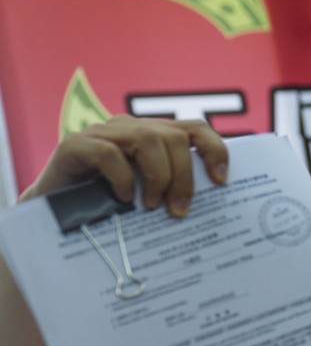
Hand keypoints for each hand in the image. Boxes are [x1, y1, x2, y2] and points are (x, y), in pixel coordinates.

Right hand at [19, 115, 227, 215]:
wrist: (54, 216)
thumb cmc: (108, 209)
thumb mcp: (149, 197)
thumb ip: (175, 191)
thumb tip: (217, 206)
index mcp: (153, 137)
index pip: (194, 128)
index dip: (214, 149)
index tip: (221, 180)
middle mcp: (129, 129)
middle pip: (175, 137)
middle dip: (184, 175)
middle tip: (179, 209)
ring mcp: (102, 133)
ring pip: (147, 139)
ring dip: (158, 176)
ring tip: (152, 205)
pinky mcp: (75, 146)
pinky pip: (109, 152)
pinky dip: (123, 177)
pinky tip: (123, 199)